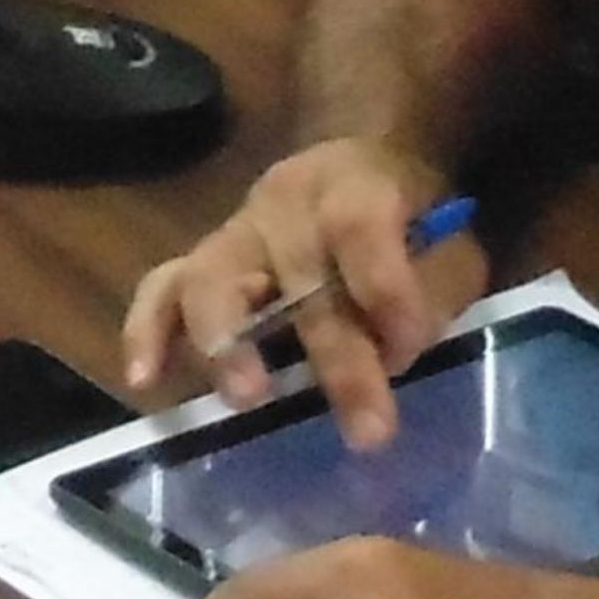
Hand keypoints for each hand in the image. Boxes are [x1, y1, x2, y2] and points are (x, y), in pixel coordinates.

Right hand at [119, 140, 486, 446]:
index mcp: (353, 179)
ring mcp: (236, 230)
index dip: (384, 286)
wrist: (366, 169)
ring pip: (211, 275)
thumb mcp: (453, 244)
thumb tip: (397, 345)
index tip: (409, 348)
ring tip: (247, 396)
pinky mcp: (203, 260)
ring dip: (227, 340)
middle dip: (333, 352)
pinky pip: (161, 288)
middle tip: (366, 429)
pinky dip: (147, 330)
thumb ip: (435, 288)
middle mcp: (285, 199)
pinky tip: (144, 379)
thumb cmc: (416, 220)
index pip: (358, 222)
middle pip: (296, 270)